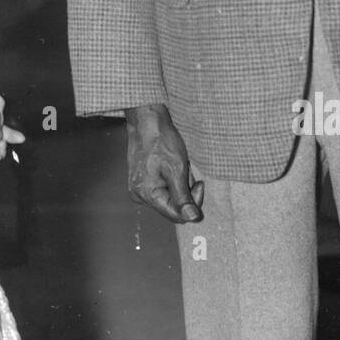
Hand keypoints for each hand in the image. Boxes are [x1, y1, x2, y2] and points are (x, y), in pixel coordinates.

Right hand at [126, 103, 203, 223]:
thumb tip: (192, 219)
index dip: (192, 202)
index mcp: (147, 195)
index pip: (177, 215)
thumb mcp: (177, 168)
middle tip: (188, 171)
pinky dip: (172, 179)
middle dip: (186, 191)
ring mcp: (139, 188)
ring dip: (180, 184)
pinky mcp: (142, 181)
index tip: (199, 183)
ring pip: (169, 197)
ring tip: (178, 165)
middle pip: (172, 207)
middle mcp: (140, 195)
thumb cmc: (160, 141)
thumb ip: (183, 197)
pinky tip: (172, 165)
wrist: (146, 121)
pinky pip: (163, 188)